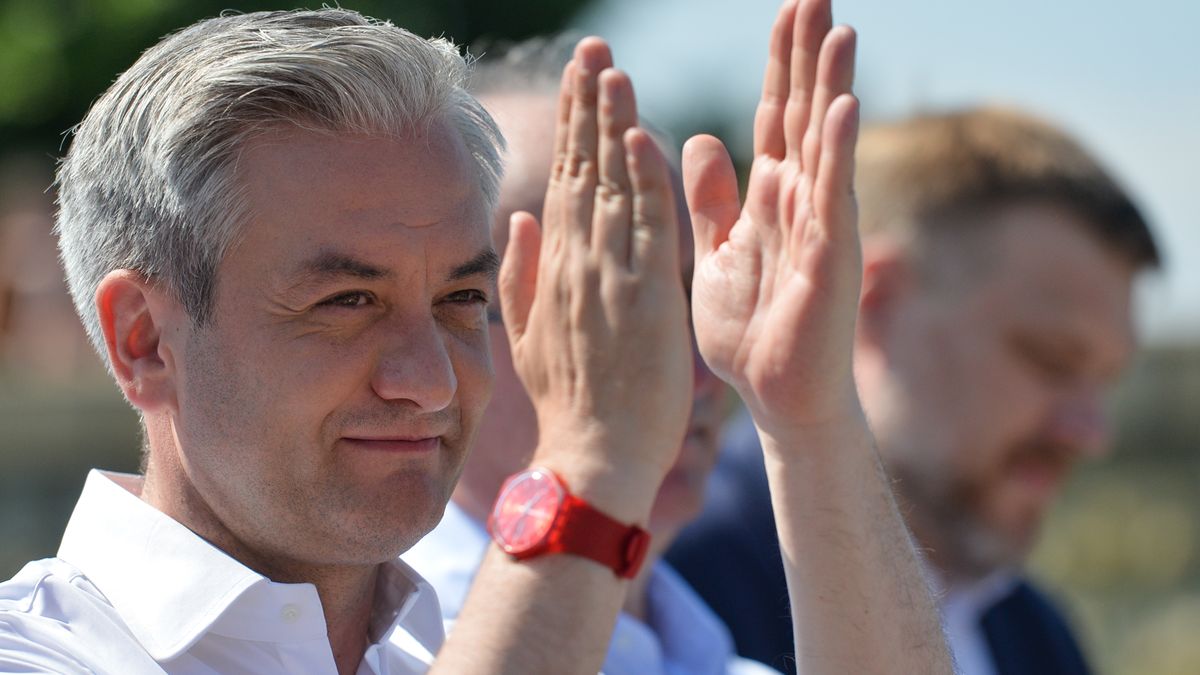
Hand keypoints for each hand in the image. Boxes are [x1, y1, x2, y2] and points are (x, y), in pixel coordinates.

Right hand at [497, 38, 692, 511]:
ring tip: (612, 69)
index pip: (564, 181)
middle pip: (582, 169)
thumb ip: (522, 275)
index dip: (572, 126)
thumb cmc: (571, 402)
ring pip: (611, 186)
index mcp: (557, 269)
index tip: (579, 79)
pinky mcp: (647, 299)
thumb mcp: (529, 336)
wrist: (594, 455)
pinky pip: (645, 228)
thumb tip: (515, 218)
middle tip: (593, 47)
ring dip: (612, 125)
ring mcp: (610, 278)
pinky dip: (642, 180)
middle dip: (587, 105)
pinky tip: (641, 134)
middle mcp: (579, 263)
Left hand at [686, 0, 860, 436]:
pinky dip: (834, 153)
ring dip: (829, 87)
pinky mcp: (827, 261)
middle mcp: (800, 201)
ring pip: (823, 145)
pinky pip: (831, 199)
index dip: (780, 63)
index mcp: (769, 197)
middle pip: (802, 113)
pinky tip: (839, 107)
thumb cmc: (751, 331)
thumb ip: (712, 199)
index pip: (773, 116)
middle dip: (807, 54)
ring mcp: (820, 227)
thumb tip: (698, 140)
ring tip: (838, 28)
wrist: (777, 397)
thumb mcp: (718, 253)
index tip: (787, 8)